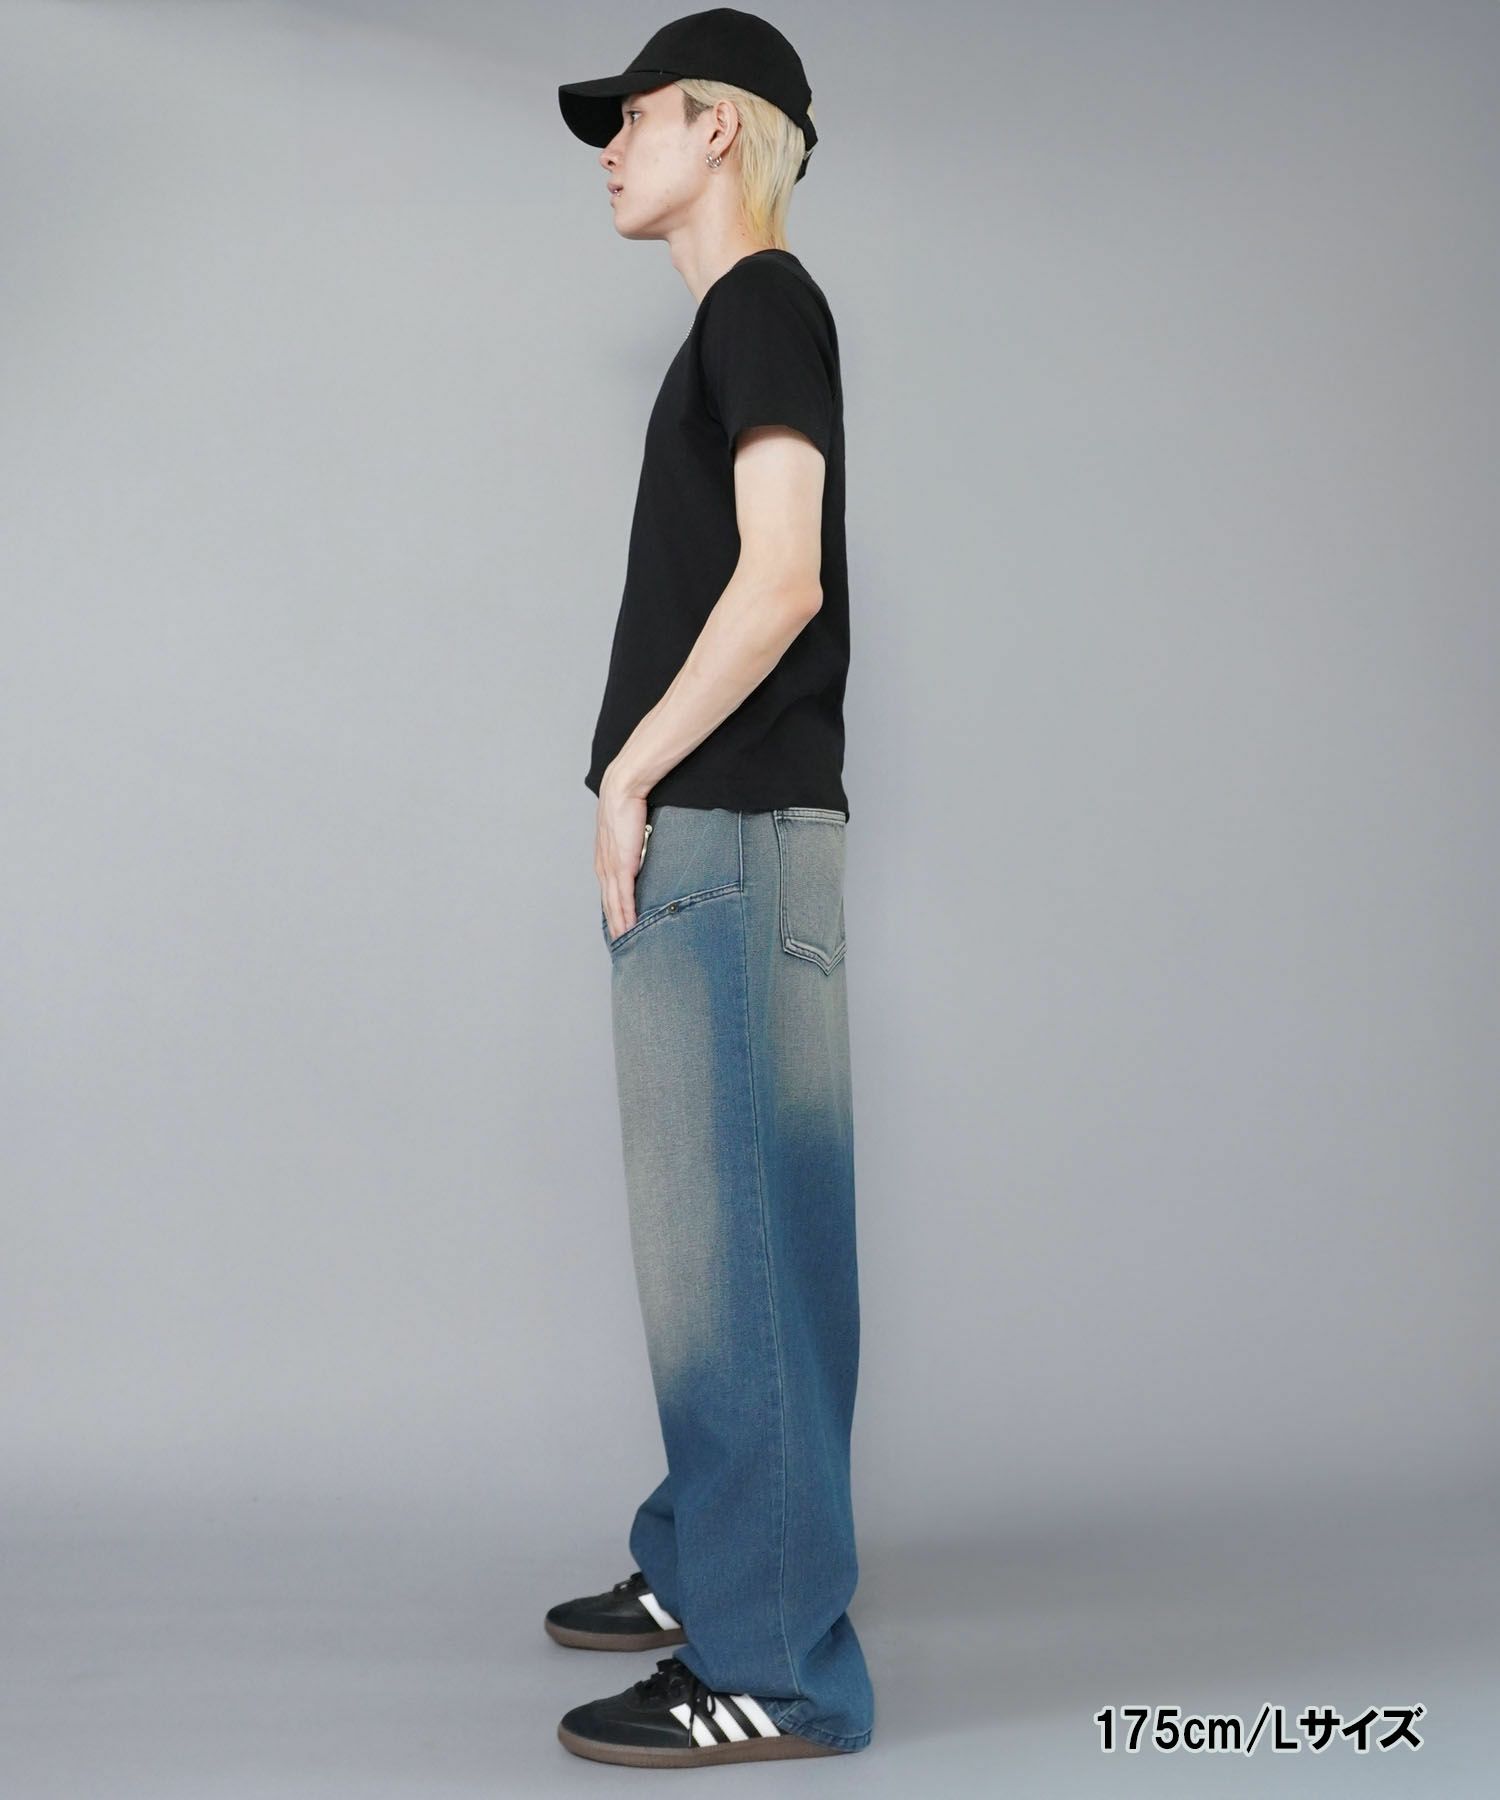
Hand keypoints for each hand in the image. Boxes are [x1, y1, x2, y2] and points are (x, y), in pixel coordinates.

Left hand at [596, 774, 651, 943]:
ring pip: (614, 906)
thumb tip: (640, 855)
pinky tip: (630, 928)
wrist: (621, 790)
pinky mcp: (622, 866)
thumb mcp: (625, 833)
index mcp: (603, 862)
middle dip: (614, 927)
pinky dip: (627, 915)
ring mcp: (611, 869)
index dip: (611, 914)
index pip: (607, 895)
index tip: (617, 930)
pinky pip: (624, 897)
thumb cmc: (625, 806)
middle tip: (621, 947)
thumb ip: (630, 847)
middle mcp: (603, 869)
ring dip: (620, 927)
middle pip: (608, 906)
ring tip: (626, 944)